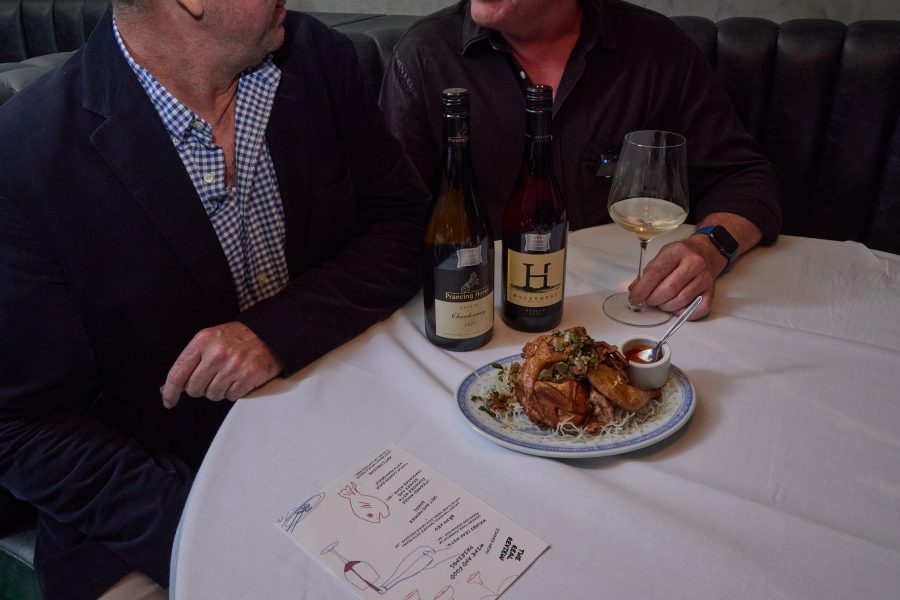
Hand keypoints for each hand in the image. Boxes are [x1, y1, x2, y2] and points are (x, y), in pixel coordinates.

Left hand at [160, 322, 281, 407]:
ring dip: (217, 390)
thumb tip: (166, 389)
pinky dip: (232, 392)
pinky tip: (237, 379)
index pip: (178, 374)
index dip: (170, 392)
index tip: (168, 401)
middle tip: (210, 378)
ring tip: (227, 376)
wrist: (268, 334)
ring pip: (212, 395)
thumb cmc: (235, 339)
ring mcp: (233, 366)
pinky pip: (230, 396)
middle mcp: (216, 353)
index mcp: (203, 341)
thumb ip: (188, 363)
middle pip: (194, 389)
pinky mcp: (248, 376)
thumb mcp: (209, 341)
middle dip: (199, 389)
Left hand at [627, 235, 725, 318]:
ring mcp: (704, 277)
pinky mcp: (711, 291)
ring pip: (681, 300)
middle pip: (669, 289)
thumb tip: (635, 289)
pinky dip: (684, 313)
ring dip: (666, 306)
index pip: (656, 273)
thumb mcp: (663, 255)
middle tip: (649, 300)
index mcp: (678, 251)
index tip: (634, 298)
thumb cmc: (682, 254)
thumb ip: (648, 272)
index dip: (642, 289)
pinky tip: (677, 307)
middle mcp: (694, 263)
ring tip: (662, 302)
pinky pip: (698, 309)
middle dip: (653, 299)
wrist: (706, 251)